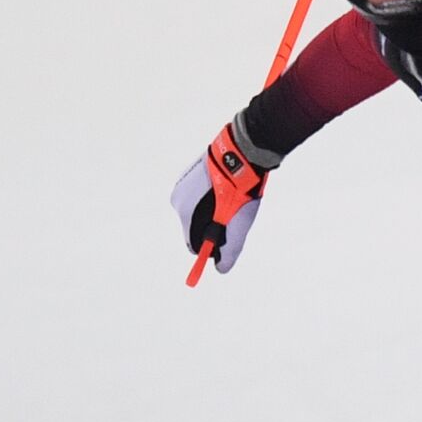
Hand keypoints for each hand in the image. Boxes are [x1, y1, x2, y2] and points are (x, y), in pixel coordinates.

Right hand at [170, 123, 268, 273]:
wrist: (243, 152)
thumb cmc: (240, 190)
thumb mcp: (239, 223)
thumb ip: (230, 248)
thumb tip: (222, 269)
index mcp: (186, 214)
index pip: (193, 244)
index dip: (210, 246)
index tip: (225, 242)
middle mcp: (178, 200)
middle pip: (196, 226)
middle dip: (214, 225)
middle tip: (235, 215)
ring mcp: (183, 184)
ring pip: (200, 209)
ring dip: (214, 209)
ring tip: (233, 197)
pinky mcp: (191, 173)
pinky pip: (201, 194)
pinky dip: (213, 195)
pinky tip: (228, 186)